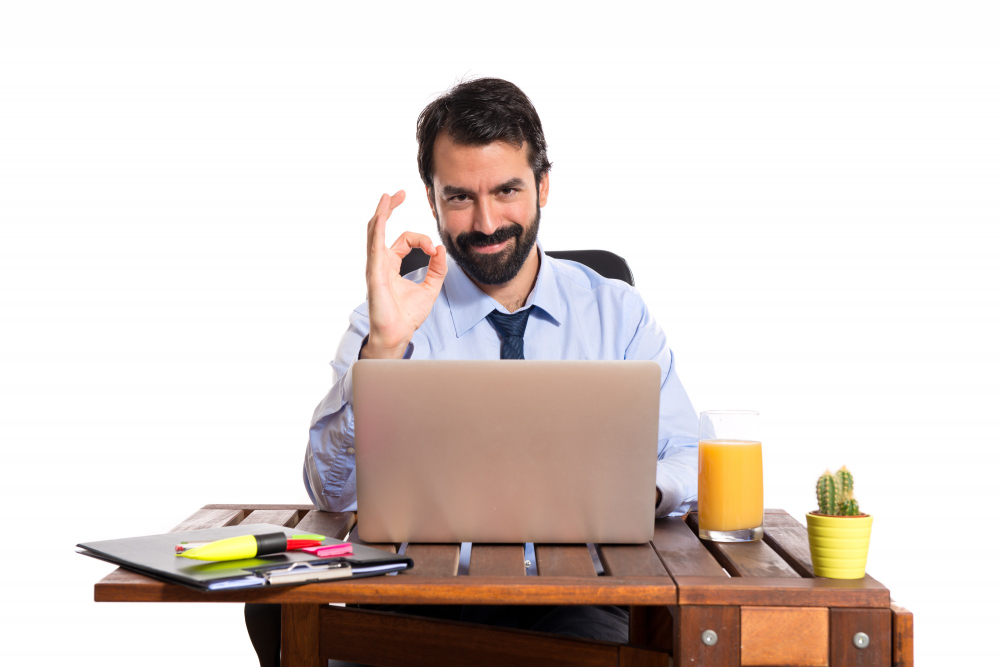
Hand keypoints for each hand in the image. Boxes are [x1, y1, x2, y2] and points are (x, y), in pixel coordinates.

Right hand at [362, 191, 447, 358]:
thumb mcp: (430, 287)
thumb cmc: (407, 314)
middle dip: (390, 208)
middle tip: (400, 193)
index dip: (423, 240)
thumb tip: (440, 248)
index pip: (406, 240)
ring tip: (389, 196)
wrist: (397, 334)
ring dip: (383, 211)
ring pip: (375, 231)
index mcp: (393, 264)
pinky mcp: (375, 272)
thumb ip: (437, 268)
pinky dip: (379, 228)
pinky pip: (375, 245)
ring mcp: (376, 266)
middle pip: (384, 227)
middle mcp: (381, 262)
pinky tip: (382, 214)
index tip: (435, 250)